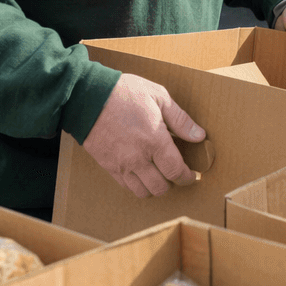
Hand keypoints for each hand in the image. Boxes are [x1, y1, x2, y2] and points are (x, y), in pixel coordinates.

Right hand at [83, 73, 206, 197]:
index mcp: (154, 140)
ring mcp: (121, 165)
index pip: (176, 171)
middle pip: (160, 188)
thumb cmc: (124, 93)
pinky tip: (141, 172)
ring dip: (154, 187)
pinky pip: (125, 186)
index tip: (191, 175)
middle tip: (176, 174)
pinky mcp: (107, 166)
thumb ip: (180, 119)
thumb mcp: (159, 96)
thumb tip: (199, 135)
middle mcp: (138, 158)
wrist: (87, 97)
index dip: (187, 177)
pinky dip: (136, 184)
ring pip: (142, 192)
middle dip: (172, 183)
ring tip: (159, 174)